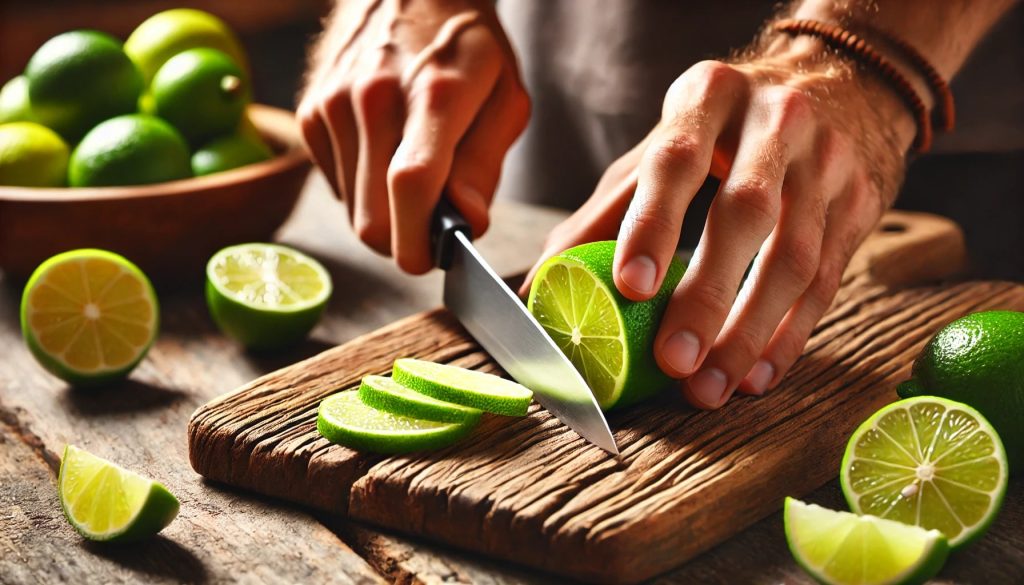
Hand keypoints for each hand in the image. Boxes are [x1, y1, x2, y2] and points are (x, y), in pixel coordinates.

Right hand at [298, 0, 528, 273]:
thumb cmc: (466, 46)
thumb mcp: (504, 96)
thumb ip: (486, 165)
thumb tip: (467, 223)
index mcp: (434, 93)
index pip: (413, 185)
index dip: (420, 239)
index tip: (430, 259)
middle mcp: (374, 98)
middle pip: (373, 218)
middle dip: (403, 240)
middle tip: (431, 226)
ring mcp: (334, 104)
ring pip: (352, 211)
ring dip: (384, 213)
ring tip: (412, 174)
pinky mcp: (311, 111)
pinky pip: (336, 185)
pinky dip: (362, 187)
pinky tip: (384, 153)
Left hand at [522, 35, 916, 408]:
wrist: (843, 83)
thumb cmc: (727, 127)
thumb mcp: (665, 143)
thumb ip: (606, 211)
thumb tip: (540, 284)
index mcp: (709, 97)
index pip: (676, 159)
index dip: (652, 224)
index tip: (630, 287)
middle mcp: (775, 120)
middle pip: (745, 214)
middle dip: (706, 294)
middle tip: (672, 361)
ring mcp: (828, 161)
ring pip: (794, 257)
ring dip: (749, 331)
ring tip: (709, 386)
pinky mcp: (860, 202)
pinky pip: (827, 279)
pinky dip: (789, 334)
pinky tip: (757, 374)